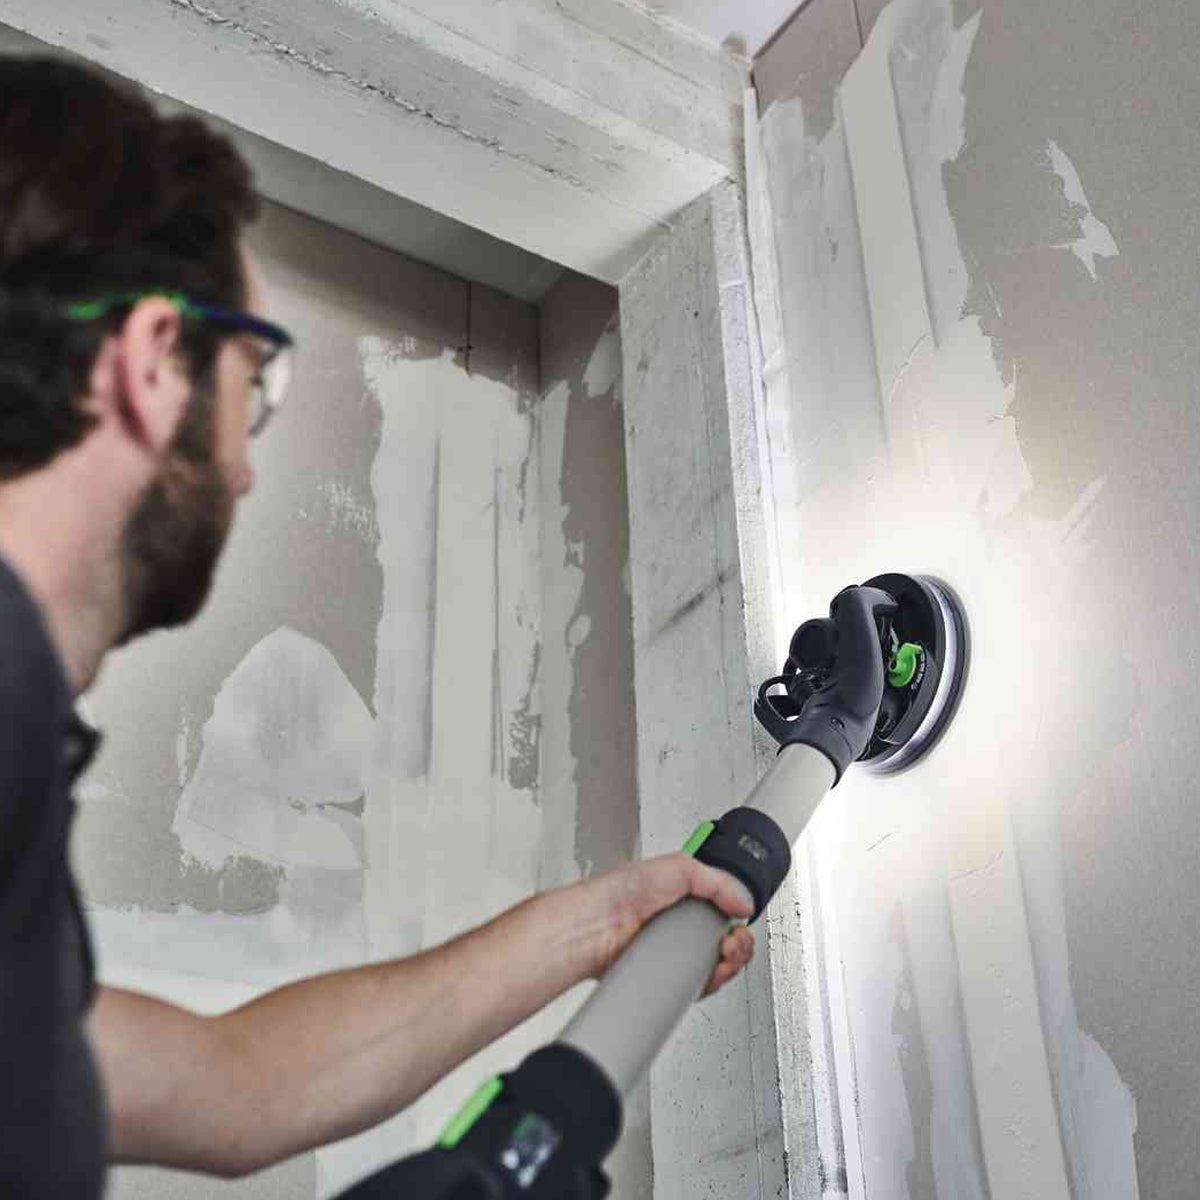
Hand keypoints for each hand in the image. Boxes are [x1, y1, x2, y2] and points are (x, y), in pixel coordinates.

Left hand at [586, 854, 755, 997]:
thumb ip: (718, 881)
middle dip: (741, 943)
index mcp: (687, 895)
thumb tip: (744, 902)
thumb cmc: (623, 891)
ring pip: (719, 965)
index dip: (739, 916)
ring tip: (724, 956)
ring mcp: (678, 951)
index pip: (726, 909)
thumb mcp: (679, 867)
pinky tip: (710, 972)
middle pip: (729, 939)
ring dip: (731, 963)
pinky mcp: (670, 976)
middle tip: (733, 942)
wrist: (599, 925)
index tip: (741, 920)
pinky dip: (712, 982)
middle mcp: (683, 923)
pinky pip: (701, 985)